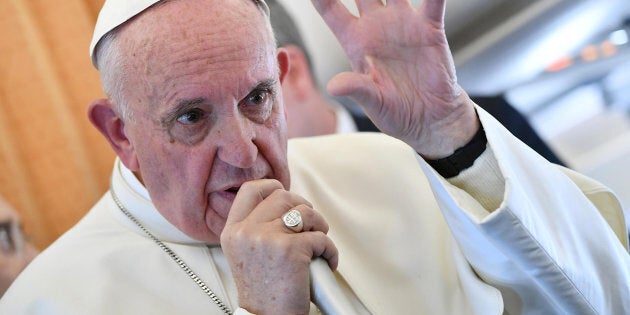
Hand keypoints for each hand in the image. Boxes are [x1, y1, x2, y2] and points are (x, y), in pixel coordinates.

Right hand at [221, 179, 337, 313]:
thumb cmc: (262, 292)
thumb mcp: (246, 254)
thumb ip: (256, 228)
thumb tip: (285, 207)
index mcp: (233, 231)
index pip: (250, 190)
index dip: (273, 186)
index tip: (287, 197)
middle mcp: (247, 231)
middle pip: (283, 196)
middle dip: (303, 207)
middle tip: (310, 225)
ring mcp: (268, 238)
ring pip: (306, 212)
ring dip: (320, 226)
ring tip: (320, 243)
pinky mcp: (292, 249)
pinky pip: (321, 238)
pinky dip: (330, 250)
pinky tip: (327, 262)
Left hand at [311, 0, 478, 157]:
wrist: (429, 119)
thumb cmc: (395, 111)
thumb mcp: (372, 103)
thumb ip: (356, 89)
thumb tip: (334, 85)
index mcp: (355, 41)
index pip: (330, 9)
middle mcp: (376, 26)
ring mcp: (403, 23)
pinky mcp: (429, 28)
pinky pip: (433, 1)